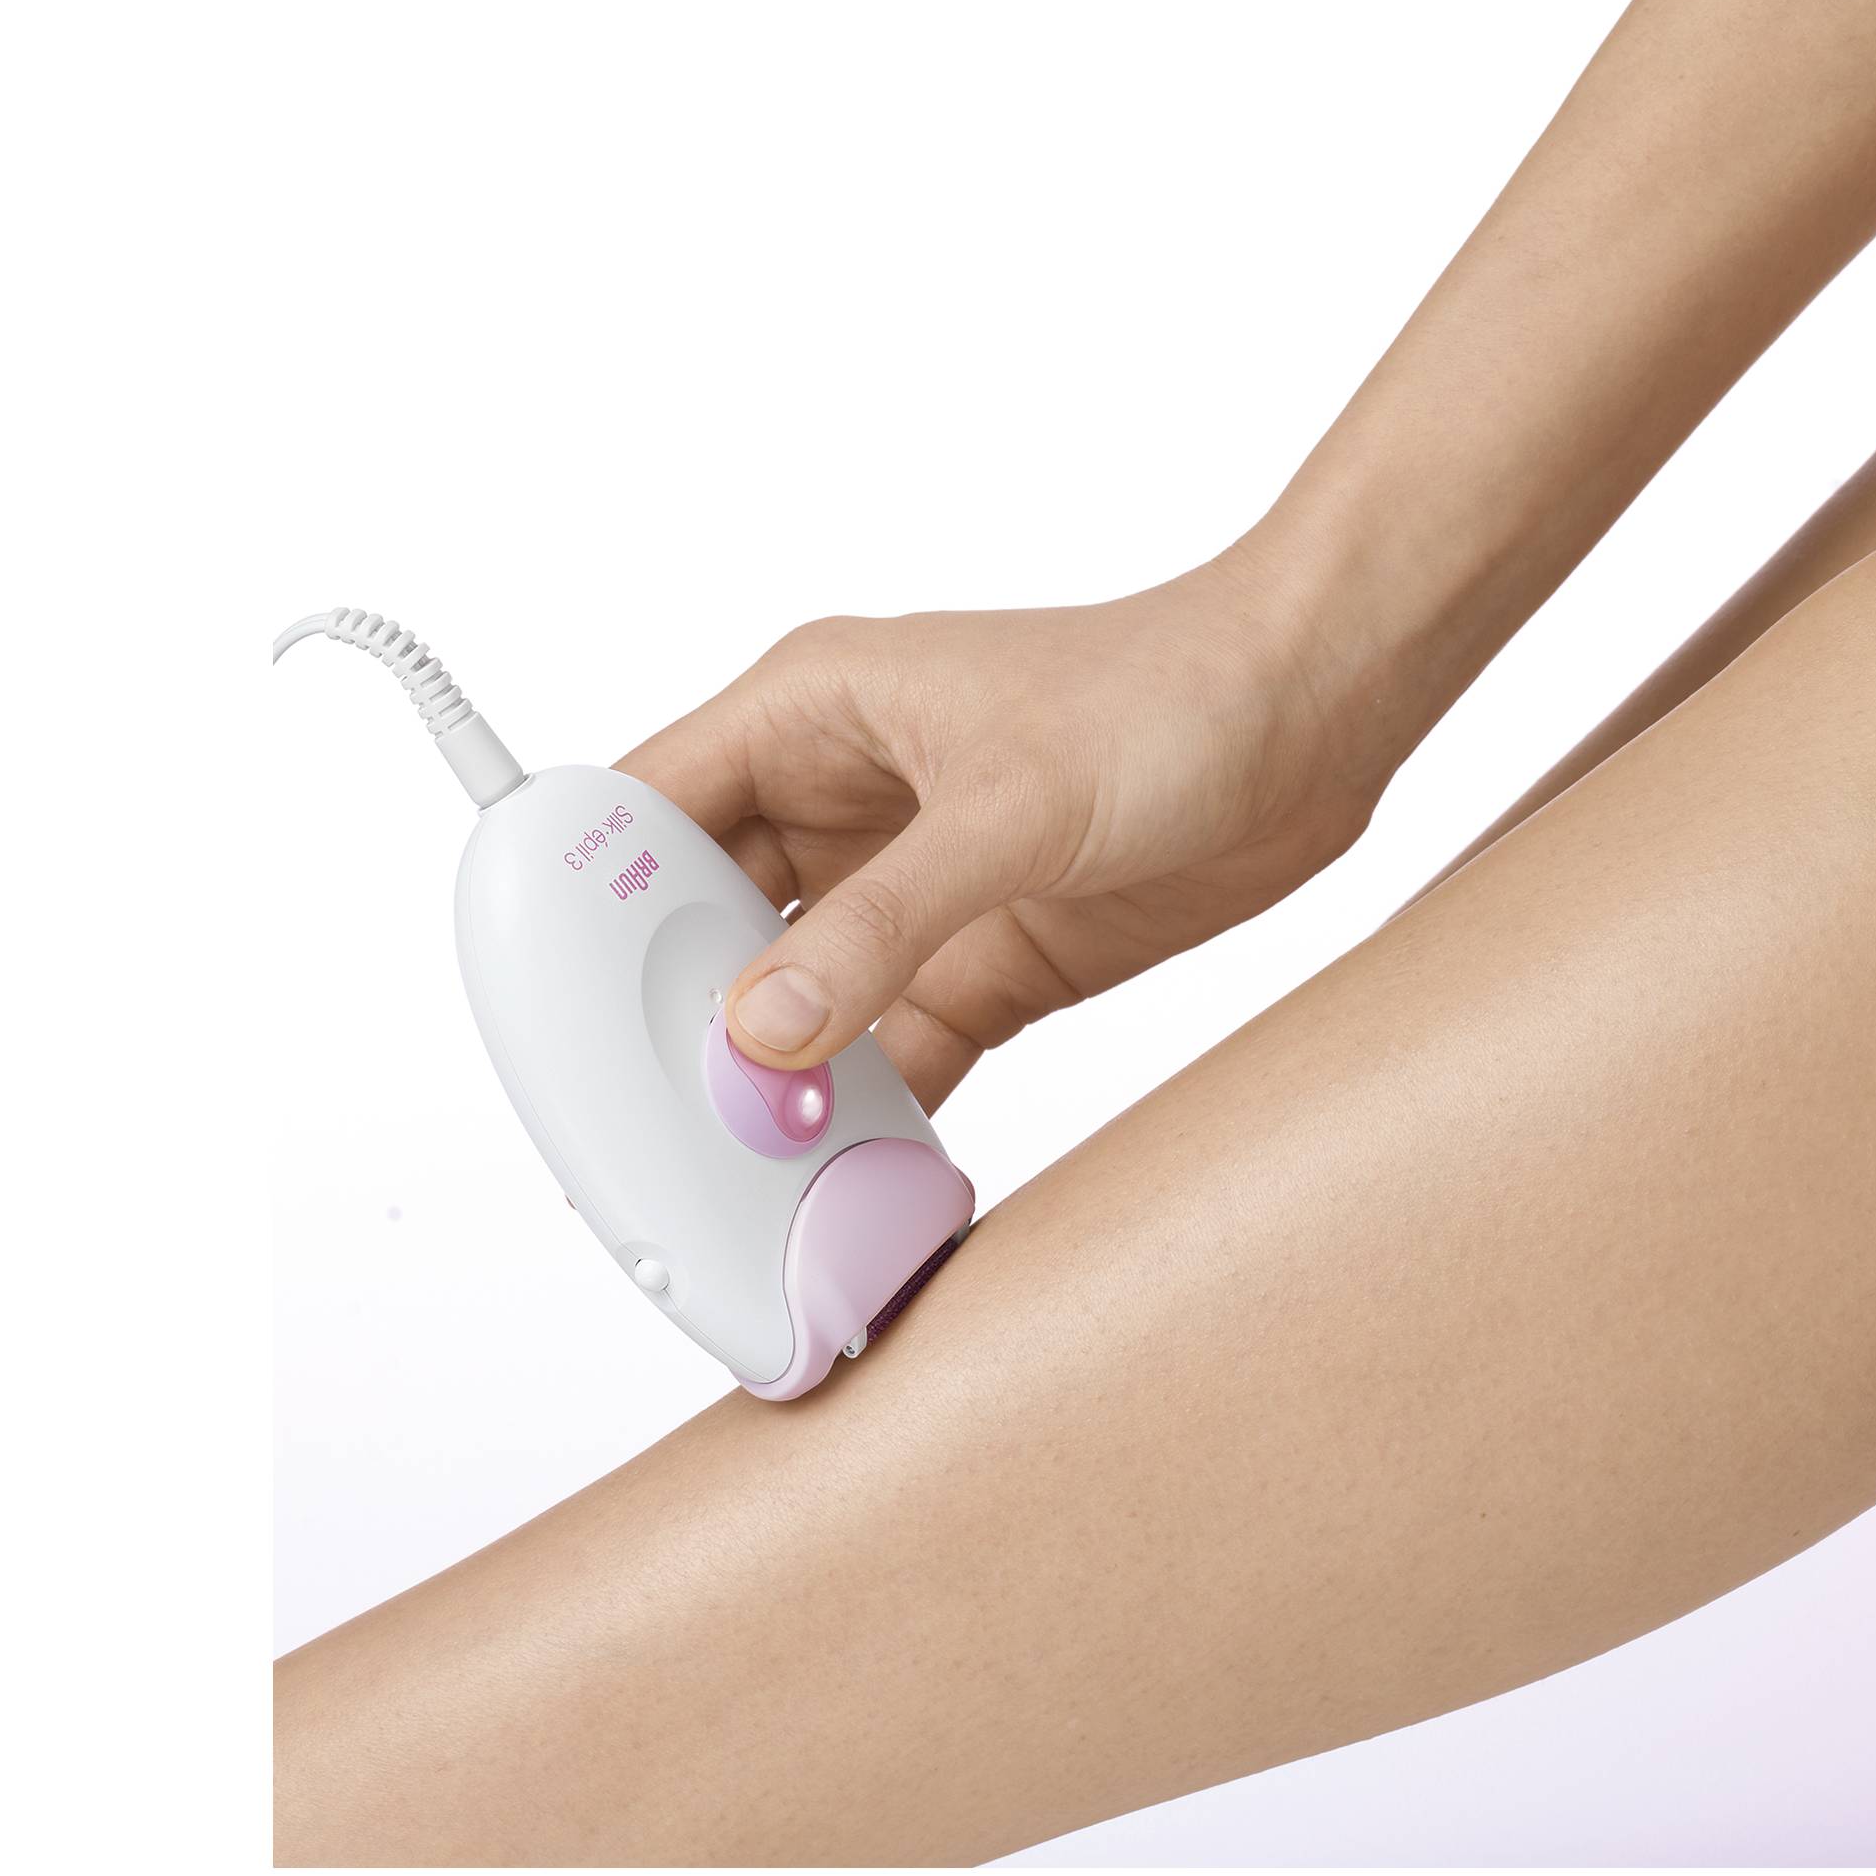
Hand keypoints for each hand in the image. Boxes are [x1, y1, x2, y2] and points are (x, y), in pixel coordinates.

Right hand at [618, 550, 1396, 1107]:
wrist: (1321, 712)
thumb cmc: (1171, 693)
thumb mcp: (1009, 808)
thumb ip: (880, 925)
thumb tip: (759, 1033)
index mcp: (809, 713)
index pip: (644, 813)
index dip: (584, 907)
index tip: (553, 1014)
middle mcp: (845, 802)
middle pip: (710, 928)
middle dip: (676, 1024)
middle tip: (648, 1130)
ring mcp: (916, 886)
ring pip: (802, 1005)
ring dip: (773, 1085)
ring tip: (737, 1180)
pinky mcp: (990, 954)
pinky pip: (898, 1049)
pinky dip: (871, 1115)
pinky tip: (843, 1181)